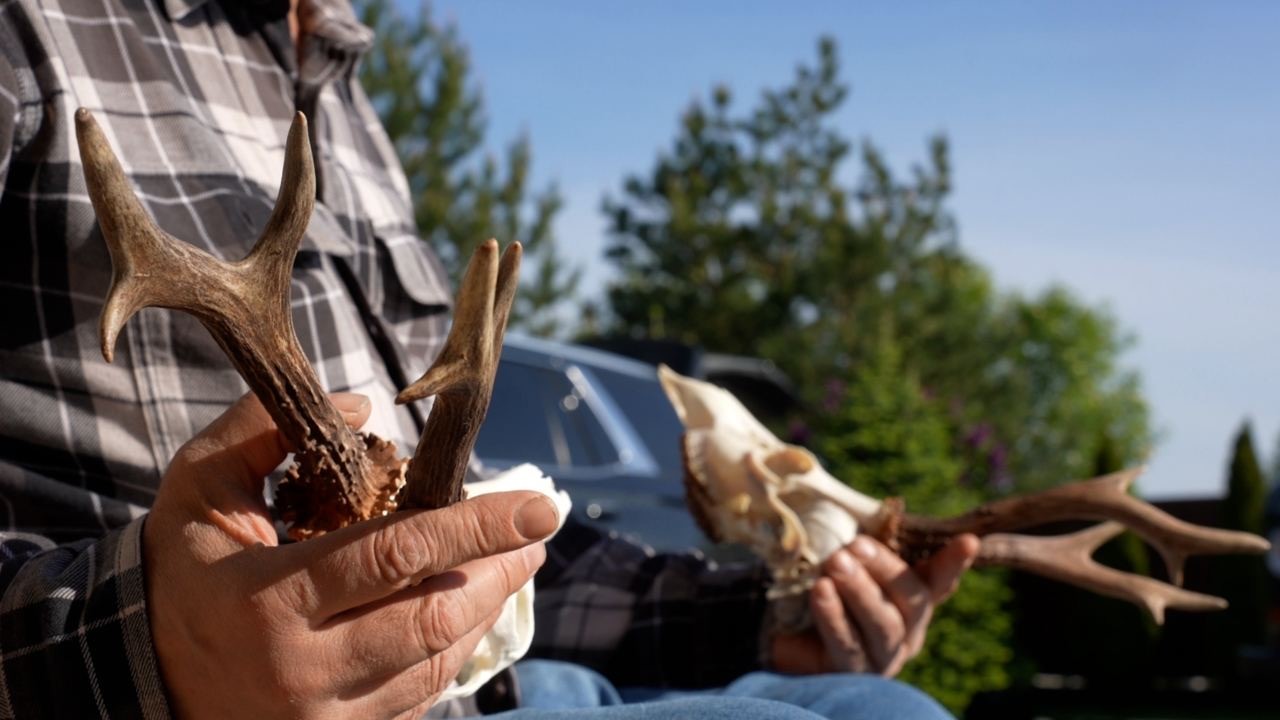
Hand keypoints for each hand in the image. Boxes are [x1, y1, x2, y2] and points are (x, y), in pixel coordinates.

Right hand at [143, 393, 558, 718]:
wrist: (140, 678)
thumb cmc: (178, 573)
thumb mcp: (197, 488)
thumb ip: (261, 430)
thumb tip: (363, 403)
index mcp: (270, 602)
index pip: (395, 557)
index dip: (475, 528)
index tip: (539, 506)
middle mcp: (303, 672)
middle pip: (433, 618)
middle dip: (498, 571)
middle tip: (536, 533)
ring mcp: (324, 719)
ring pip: (435, 663)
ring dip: (484, 608)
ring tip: (513, 563)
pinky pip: (417, 698)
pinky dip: (450, 649)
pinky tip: (466, 610)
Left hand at [771, 534, 978, 676]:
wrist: (779, 639)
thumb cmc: (822, 589)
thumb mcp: (844, 564)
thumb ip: (861, 549)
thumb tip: (860, 527)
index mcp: (913, 601)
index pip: (939, 581)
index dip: (953, 562)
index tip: (969, 541)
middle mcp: (908, 631)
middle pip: (911, 601)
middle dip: (884, 568)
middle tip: (855, 545)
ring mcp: (885, 657)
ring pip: (883, 624)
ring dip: (859, 590)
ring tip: (835, 562)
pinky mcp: (853, 674)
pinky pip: (847, 645)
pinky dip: (834, 616)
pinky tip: (821, 591)